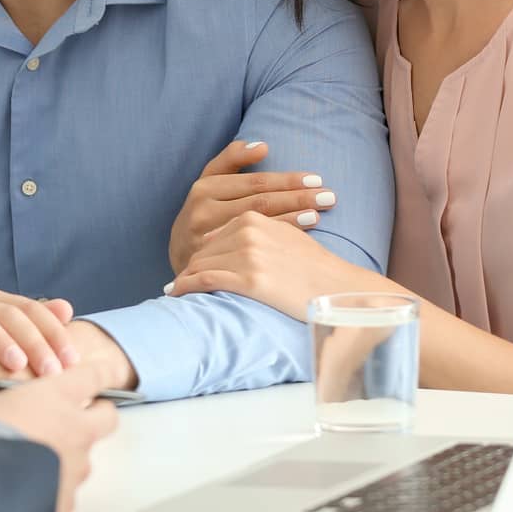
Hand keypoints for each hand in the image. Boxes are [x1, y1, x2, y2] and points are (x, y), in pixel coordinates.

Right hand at [0, 360, 121, 511]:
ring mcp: (76, 467)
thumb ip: (24, 401)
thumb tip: (30, 406)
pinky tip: (26, 488)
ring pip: (83, 456)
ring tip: (31, 461)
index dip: (104, 372)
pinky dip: (51, 486)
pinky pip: (65, 488)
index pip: (95, 376)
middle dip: (97, 415)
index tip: (109, 372)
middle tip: (75, 418)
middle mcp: (77, 429)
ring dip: (66, 455)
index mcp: (58, 397)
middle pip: (107, 417)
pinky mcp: (68, 498)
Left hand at [165, 211, 391, 321]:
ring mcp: (248, 255)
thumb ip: (260, 231)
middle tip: (178, 277)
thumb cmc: (315, 267)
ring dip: (185, 277)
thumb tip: (239, 236)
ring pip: (201, 264)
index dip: (203, 249)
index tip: (192, 260)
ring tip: (174, 288)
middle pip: (205, 248)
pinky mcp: (250, 280)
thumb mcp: (286, 236)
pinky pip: (205, 281)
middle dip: (191, 264)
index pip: (217, 233)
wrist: (338, 288)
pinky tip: (176, 294)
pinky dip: (186, 287)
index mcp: (256, 218)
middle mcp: (249, 232)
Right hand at [168, 140, 337, 271]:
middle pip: (260, 202)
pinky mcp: (214, 261)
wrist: (181, 255)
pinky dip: (279, 239)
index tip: (316, 179)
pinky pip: (253, 248)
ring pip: (258, 225)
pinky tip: (301, 235)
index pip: (254, 182)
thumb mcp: (210, 181)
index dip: (287, 180)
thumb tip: (263, 146)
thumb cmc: (204, 211)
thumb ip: (232, 159)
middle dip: (297, 197)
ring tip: (320, 213)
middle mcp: (204, 210)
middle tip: (329, 196)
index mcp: (205, 187)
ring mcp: (208, 238)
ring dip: (293, 218)